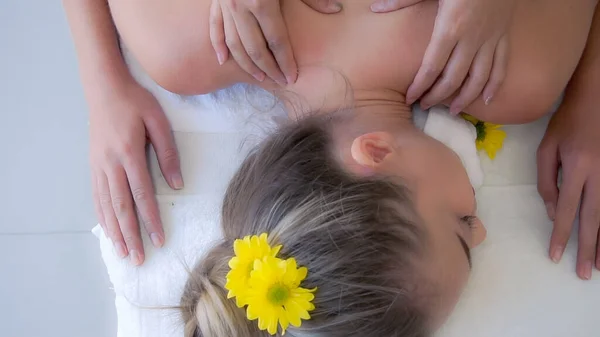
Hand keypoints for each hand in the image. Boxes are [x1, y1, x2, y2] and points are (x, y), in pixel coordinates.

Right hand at [89, 80, 181, 265]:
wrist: (104, 87)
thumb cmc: (135, 102)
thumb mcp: (158, 121)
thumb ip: (168, 153)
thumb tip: (177, 184)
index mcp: (129, 154)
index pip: (142, 195)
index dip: (150, 220)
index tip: (158, 239)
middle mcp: (111, 164)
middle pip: (121, 207)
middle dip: (132, 235)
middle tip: (140, 259)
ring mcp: (99, 166)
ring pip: (106, 205)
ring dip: (115, 231)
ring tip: (123, 253)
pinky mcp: (93, 165)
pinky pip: (97, 196)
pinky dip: (102, 216)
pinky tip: (108, 229)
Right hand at [210, 0, 341, 84]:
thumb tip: (334, 10)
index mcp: (262, 2)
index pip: (277, 41)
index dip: (285, 61)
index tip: (292, 77)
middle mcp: (240, 7)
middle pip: (255, 48)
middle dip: (268, 68)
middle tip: (279, 82)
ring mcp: (225, 6)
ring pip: (234, 44)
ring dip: (246, 64)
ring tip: (259, 77)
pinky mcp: (215, 1)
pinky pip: (214, 27)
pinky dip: (218, 45)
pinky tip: (223, 61)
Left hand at [371, 0, 514, 113]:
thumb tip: (376, 8)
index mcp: (451, 26)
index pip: (432, 66)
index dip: (420, 86)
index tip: (410, 99)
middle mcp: (472, 38)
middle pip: (454, 77)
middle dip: (438, 96)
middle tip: (426, 106)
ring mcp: (490, 38)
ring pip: (479, 77)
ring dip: (466, 97)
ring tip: (454, 111)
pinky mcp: (504, 35)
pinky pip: (501, 65)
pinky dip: (495, 84)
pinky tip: (486, 99)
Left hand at [537, 102, 599, 279]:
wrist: (599, 98)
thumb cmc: (567, 122)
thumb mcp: (547, 147)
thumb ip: (546, 180)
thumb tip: (552, 210)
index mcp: (577, 167)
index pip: (566, 209)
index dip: (560, 234)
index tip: (555, 255)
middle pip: (593, 218)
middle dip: (587, 248)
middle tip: (584, 273)